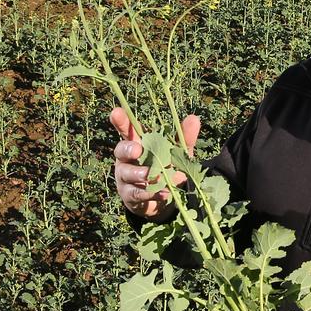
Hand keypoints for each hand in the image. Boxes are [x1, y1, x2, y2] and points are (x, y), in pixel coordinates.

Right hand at [111, 105, 199, 219]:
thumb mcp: (178, 153)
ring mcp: (125, 178)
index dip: (120, 121)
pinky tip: (163, 193)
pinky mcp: (129, 196)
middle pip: (120, 150)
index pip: (126, 130)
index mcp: (137, 143)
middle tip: (137, 150)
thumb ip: (184, 137)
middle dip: (127, 149)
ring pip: (125, 173)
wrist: (163, 198)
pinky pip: (136, 194)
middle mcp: (127, 159)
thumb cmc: (167, 168)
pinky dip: (149, 194)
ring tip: (151, 175)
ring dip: (138, 174)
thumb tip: (193, 118)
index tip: (116, 112)